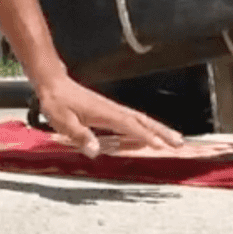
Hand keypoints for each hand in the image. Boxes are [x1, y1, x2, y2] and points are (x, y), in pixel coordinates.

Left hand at [34, 75, 183, 157]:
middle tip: (179, 142)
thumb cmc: (57, 101)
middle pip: (142, 120)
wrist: (53, 83)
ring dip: (157, 128)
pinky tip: (149, 132)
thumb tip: (95, 150)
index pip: (130, 126)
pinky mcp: (108, 109)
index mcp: (104, 113)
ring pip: (140, 118)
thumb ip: (79, 135)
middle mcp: (112, 109)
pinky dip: (145, 125)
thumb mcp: (62, 120)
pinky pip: (132, 119)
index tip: (161, 145)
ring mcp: (111, 108)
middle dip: (162, 131)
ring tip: (173, 138)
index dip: (145, 136)